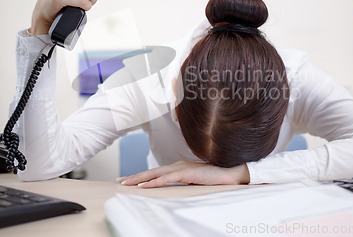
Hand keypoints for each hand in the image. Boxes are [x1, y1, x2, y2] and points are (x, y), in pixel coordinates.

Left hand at [119, 160, 249, 187]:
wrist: (232, 172)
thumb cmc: (216, 177)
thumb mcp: (196, 180)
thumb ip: (185, 182)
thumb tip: (175, 188)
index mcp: (179, 167)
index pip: (156, 172)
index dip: (142, 175)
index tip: (129, 179)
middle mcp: (178, 165)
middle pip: (152, 171)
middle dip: (135, 176)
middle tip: (120, 181)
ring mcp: (182, 168)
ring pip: (156, 174)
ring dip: (140, 179)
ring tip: (126, 183)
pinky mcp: (187, 173)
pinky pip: (167, 178)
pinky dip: (154, 182)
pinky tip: (144, 185)